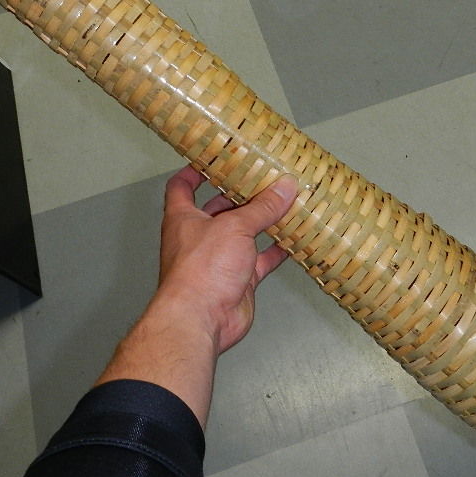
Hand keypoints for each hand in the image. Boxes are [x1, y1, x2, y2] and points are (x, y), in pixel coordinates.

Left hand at [95, 165, 297, 426]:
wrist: (202, 319)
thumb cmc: (200, 272)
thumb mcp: (234, 226)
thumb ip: (261, 208)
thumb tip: (283, 188)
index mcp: (184, 218)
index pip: (182, 187)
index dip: (194, 171)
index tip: (213, 157)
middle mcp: (199, 237)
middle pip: (220, 209)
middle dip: (240, 196)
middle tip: (263, 179)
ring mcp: (219, 260)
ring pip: (244, 235)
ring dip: (262, 222)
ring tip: (284, 202)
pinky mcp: (238, 280)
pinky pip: (260, 261)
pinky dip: (276, 251)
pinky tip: (293, 240)